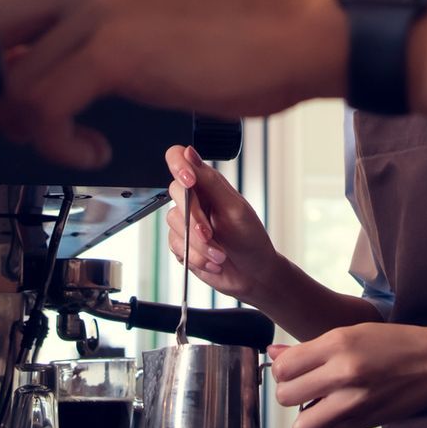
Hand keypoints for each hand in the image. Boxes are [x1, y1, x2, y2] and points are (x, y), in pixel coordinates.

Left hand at [0, 0, 347, 166]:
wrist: (286, 40)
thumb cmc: (218, 39)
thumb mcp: (135, 19)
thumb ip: (73, 31)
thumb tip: (12, 72)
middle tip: (17, 122)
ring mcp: (95, 5)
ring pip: (7, 78)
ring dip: (26, 129)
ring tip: (66, 139)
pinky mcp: (113, 46)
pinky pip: (45, 107)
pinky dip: (59, 145)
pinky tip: (91, 148)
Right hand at [164, 145, 283, 305]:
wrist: (253, 275)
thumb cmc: (250, 238)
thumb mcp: (234, 208)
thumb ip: (209, 182)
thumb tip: (189, 152)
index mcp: (207, 183)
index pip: (180, 158)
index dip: (179, 165)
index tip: (189, 182)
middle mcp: (194, 198)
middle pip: (174, 191)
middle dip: (194, 218)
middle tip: (210, 235)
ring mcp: (185, 221)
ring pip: (173, 222)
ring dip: (198, 244)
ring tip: (219, 254)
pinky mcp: (181, 243)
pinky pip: (175, 244)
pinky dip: (195, 256)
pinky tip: (212, 261)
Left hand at [268, 323, 426, 427]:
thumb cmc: (394, 343)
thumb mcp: (350, 332)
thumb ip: (310, 348)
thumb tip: (274, 354)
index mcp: (338, 343)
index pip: (284, 366)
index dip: (282, 369)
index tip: (293, 368)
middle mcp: (343, 372)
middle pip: (286, 396)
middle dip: (289, 391)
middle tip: (304, 385)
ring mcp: (354, 401)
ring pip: (301, 425)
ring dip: (303, 416)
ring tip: (316, 403)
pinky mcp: (363, 423)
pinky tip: (329, 415)